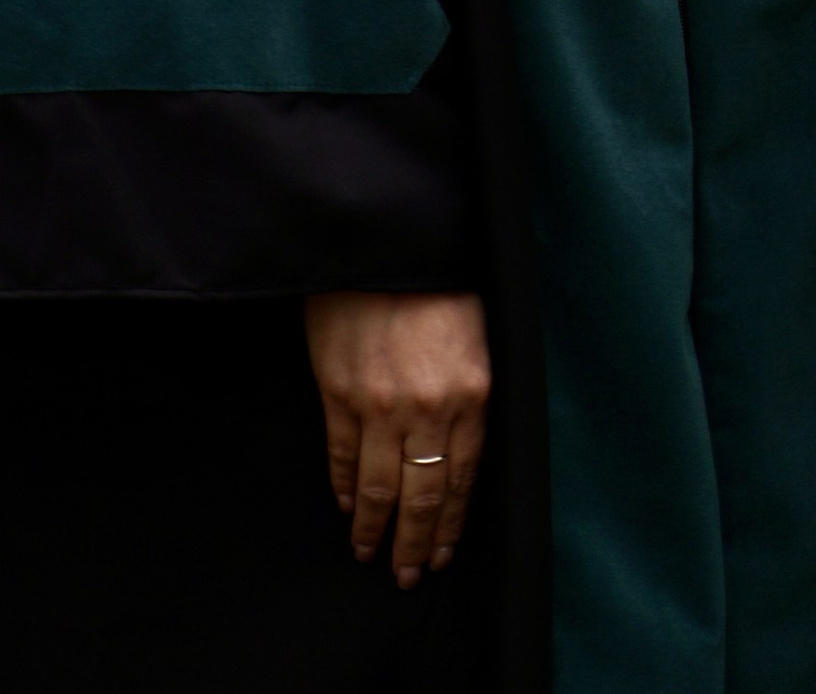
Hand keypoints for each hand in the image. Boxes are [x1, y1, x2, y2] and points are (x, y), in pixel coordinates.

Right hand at [303, 288, 490, 585]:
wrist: (389, 239)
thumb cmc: (441, 282)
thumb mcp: (476, 337)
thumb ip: (467, 395)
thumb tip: (457, 450)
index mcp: (471, 394)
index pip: (463, 478)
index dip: (450, 522)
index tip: (441, 552)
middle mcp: (428, 408)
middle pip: (422, 495)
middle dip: (414, 543)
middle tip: (408, 576)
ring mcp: (380, 404)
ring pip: (378, 486)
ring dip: (375, 528)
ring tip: (370, 554)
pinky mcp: (339, 393)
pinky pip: (341, 454)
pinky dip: (343, 486)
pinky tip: (346, 505)